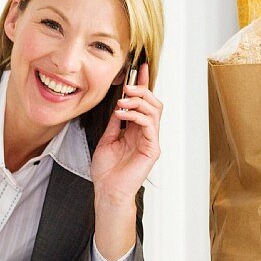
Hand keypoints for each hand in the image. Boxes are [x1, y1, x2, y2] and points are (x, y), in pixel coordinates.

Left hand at [91, 62, 161, 205]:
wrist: (107, 191)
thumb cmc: (107, 171)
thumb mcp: (107, 139)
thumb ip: (115, 122)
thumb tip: (117, 104)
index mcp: (136, 130)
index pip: (143, 103)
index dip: (143, 85)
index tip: (140, 68)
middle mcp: (146, 134)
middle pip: (153, 103)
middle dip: (141, 90)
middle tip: (126, 87)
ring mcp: (151, 141)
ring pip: (154, 110)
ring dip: (137, 101)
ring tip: (121, 103)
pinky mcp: (152, 149)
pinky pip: (150, 125)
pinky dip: (136, 115)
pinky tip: (122, 115)